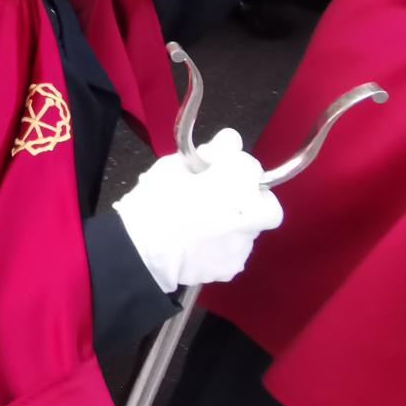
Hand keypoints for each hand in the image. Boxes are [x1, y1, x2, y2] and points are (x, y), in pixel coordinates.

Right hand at [112, 130, 283, 291]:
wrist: (140, 250)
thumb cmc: (154, 202)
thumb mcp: (174, 166)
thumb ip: (209, 152)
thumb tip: (230, 139)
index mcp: (238, 181)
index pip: (250, 164)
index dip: (230, 163)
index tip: (212, 168)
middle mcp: (251, 213)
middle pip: (265, 202)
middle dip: (250, 198)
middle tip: (221, 197)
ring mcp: (244, 244)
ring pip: (251, 228)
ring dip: (235, 221)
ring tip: (202, 223)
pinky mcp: (233, 266)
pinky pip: (234, 250)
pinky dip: (222, 245)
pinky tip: (198, 243)